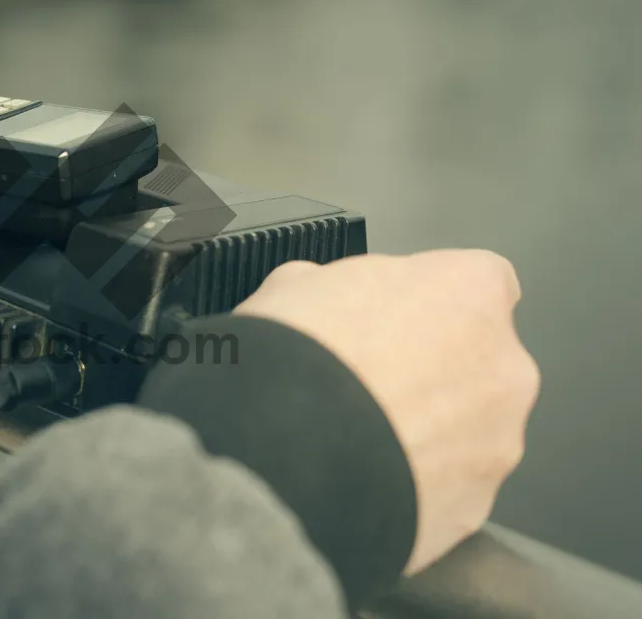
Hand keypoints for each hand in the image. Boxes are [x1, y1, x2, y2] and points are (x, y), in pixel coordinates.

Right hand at [233, 250, 539, 574]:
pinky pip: (449, 489)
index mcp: (468, 291)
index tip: (392, 316)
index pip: (478, 280)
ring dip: (425, 432)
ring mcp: (497, 443)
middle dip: (431, 371)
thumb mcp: (294, 283)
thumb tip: (324, 301)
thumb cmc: (295, 360)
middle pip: (478, 361)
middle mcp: (503, 365)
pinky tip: (359, 476)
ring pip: (468, 431)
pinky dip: (414, 486)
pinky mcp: (475, 507)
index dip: (429, 300)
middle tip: (364, 381)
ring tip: (353, 438)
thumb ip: (338, 287)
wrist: (283, 455)